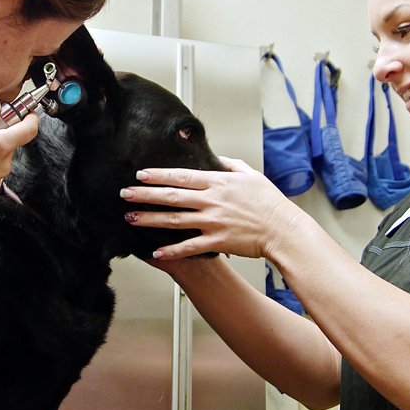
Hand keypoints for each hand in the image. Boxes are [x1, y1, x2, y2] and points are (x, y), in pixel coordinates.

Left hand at [120, 156, 301, 258]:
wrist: (284, 230)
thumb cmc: (270, 203)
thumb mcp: (252, 175)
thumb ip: (231, 165)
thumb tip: (217, 157)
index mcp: (219, 183)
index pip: (182, 176)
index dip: (159, 175)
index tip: (140, 174)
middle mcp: (212, 201)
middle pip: (172, 196)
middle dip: (145, 195)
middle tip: (124, 194)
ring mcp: (214, 222)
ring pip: (175, 220)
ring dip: (150, 219)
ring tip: (130, 218)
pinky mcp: (218, 242)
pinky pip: (190, 246)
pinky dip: (172, 250)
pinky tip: (155, 251)